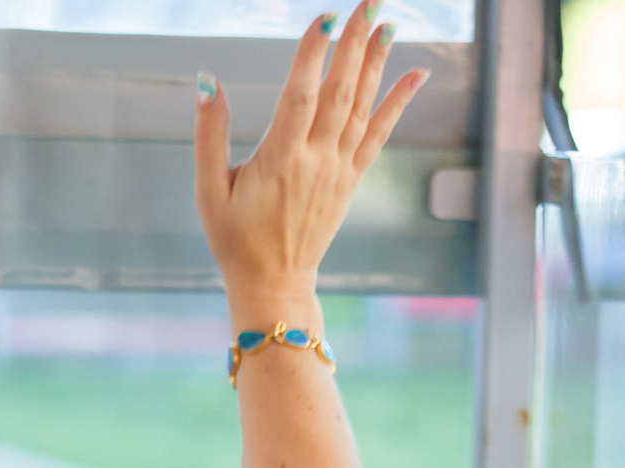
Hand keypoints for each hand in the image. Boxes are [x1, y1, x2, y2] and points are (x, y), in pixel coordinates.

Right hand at [194, 6, 427, 313]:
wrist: (274, 282)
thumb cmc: (234, 238)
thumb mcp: (208, 189)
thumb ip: (208, 135)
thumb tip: (208, 82)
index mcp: (279, 160)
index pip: (300, 96)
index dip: (313, 54)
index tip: (327, 18)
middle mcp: (316, 160)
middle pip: (341, 90)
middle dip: (356, 41)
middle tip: (370, 1)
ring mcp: (338, 168)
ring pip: (362, 104)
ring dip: (378, 60)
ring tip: (389, 22)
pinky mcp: (351, 178)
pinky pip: (379, 133)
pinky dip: (399, 101)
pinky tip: (417, 72)